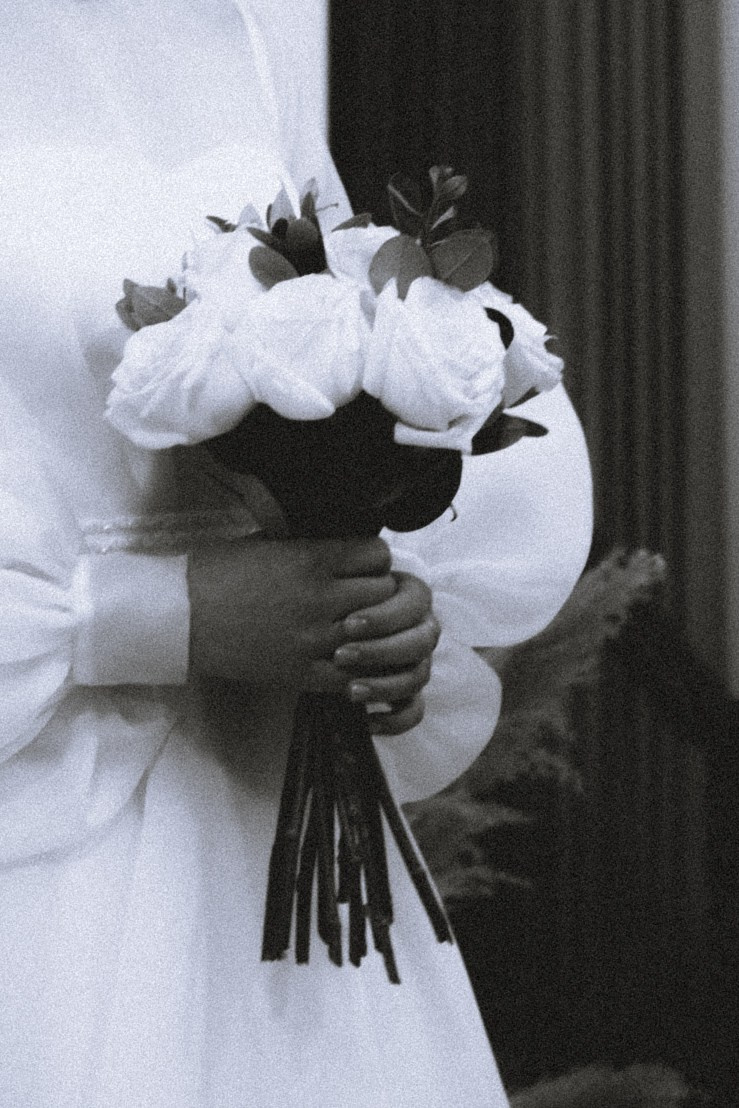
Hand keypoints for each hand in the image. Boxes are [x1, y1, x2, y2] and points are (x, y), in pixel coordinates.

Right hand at [188, 536, 394, 686]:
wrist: (180, 616)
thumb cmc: (219, 572)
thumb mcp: (271, 543)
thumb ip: (315, 547)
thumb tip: (351, 550)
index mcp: (311, 558)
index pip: (378, 554)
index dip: (374, 559)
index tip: (362, 565)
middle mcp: (320, 597)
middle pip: (385, 591)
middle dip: (378, 592)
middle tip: (361, 596)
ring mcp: (313, 638)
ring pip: (378, 632)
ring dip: (371, 629)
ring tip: (354, 626)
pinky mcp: (302, 672)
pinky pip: (355, 674)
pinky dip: (357, 665)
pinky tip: (344, 656)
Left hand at [308, 573, 440, 735]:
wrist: (290, 626)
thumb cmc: (305, 591)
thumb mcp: (319, 573)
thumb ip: (335, 571)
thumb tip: (331, 565)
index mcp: (407, 591)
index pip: (414, 602)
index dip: (384, 616)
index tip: (346, 625)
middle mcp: (418, 624)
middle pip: (422, 640)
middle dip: (382, 650)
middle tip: (340, 656)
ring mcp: (414, 659)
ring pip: (419, 676)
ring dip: (386, 685)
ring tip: (349, 691)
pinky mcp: (404, 692)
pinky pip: (414, 710)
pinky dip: (395, 719)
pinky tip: (367, 722)